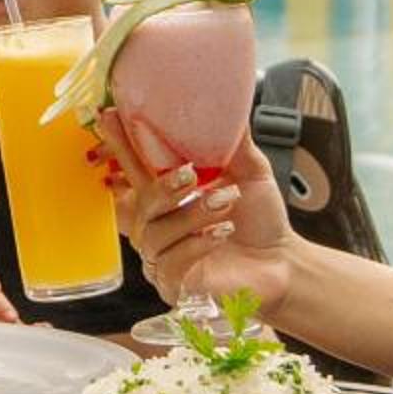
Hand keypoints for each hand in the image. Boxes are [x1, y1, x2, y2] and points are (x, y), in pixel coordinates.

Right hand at [95, 110, 295, 318]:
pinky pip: (170, 265)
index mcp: (170, 194)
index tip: (108, 116)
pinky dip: (196, 245)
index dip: (120, 145)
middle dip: (163, 186)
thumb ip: (234, 143)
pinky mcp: (174, 286)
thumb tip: (229, 107)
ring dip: (191, 215)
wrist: (283, 262)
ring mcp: (164, 257)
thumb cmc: (260, 220)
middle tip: (192, 174)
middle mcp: (160, 225)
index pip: (135, 168)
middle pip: (140, 203)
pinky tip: (220, 234)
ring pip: (156, 234)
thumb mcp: (250, 173)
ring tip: (225, 204)